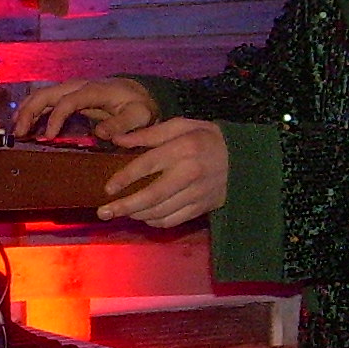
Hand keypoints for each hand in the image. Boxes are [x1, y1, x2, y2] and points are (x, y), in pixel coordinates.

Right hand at [13, 77, 159, 141]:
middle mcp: (79, 86)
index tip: (48, 137)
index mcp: (94, 91)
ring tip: (15, 130)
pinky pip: (46, 100)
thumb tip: (100, 134)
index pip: (67, 101)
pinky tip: (23, 124)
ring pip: (42, 94)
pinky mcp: (69, 96)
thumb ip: (122, 125)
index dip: (55, 118)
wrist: (141, 94)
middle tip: (19, 133)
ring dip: (26, 110)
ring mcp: (72, 90)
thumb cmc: (140, 106)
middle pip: (47, 93)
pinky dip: (32, 110)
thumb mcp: (139, 116)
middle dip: (30, 111)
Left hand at [98, 118, 228, 227]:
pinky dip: (155, 222)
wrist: (245, 159)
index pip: (148, 165)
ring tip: (120, 213)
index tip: (107, 188)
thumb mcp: (181, 126)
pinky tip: (143, 216)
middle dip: (125, 206)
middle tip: (103, 212)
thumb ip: (149, 133)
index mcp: (183, 148)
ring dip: (137, 215)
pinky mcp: (202, 207)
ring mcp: (198, 193)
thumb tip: (117, 139)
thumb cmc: (207, 138)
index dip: (125, 178)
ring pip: (161, 212)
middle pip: (152, 195)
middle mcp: (190, 173)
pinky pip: (173, 220)